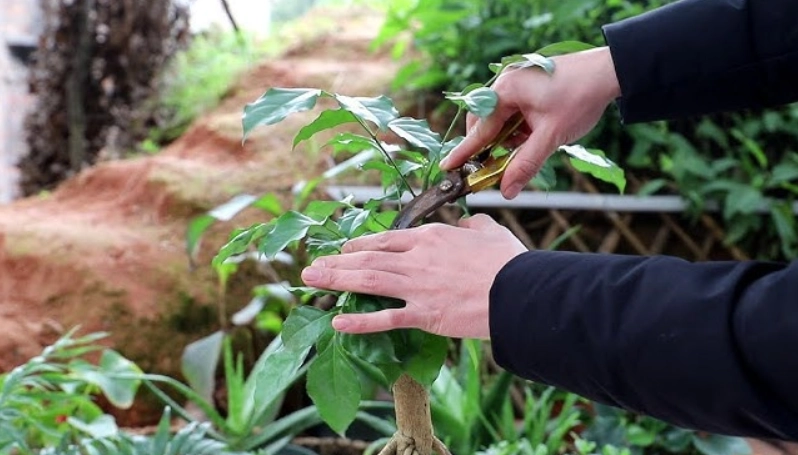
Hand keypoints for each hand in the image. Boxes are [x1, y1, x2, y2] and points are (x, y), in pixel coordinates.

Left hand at [300, 214, 526, 338]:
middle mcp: (417, 258)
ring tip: (310, 281)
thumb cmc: (509, 262)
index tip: (344, 250)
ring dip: (336, 280)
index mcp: (430, 237)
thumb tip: (468, 224)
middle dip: (336, 262)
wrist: (520, 290)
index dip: (360, 245)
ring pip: (368, 281)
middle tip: (312, 267)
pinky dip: (360, 322)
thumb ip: (473, 226)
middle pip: (368, 259)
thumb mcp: (490, 233)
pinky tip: (338, 323)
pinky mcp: (424, 314)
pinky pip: (386, 318)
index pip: (386, 240)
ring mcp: (417, 286)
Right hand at [440, 47, 620, 198]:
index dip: (463, 153)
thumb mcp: (551, 137)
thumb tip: (507, 191)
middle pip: (485, 124)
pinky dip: (518, 128)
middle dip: (491, 146)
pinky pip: (512, 112)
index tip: (446, 167)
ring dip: (508, 138)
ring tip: (529, 146)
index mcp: (505, 92)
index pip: (478, 131)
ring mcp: (516, 82)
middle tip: (498, 166)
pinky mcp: (528, 86)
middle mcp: (505, 84)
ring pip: (500, 120)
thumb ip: (525, 164)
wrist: (610, 72)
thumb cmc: (580, 97)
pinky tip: (534, 135)